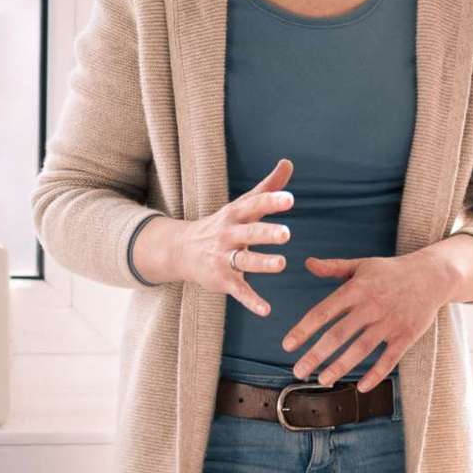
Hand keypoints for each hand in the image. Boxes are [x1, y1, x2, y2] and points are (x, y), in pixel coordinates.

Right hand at [141, 160, 294, 315]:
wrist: (181, 250)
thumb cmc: (223, 224)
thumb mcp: (242, 204)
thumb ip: (268, 186)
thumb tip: (288, 162)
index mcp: (236, 215)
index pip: (255, 206)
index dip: (271, 202)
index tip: (290, 199)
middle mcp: (229, 234)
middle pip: (249, 233)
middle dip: (267, 233)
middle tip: (287, 233)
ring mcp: (224, 258)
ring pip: (245, 260)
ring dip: (262, 263)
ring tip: (282, 264)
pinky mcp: (222, 280)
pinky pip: (239, 290)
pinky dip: (251, 301)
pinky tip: (266, 310)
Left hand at [284, 239, 472, 387]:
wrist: (433, 275)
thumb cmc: (392, 271)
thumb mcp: (362, 265)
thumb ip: (334, 268)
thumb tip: (307, 263)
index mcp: (356, 289)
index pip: (324, 311)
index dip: (303, 329)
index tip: (287, 345)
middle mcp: (371, 306)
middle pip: (339, 334)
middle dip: (316, 354)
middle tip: (298, 371)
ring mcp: (390, 322)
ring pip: (361, 349)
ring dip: (340, 366)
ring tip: (322, 380)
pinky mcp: (406, 335)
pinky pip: (389, 358)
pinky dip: (375, 374)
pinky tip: (360, 387)